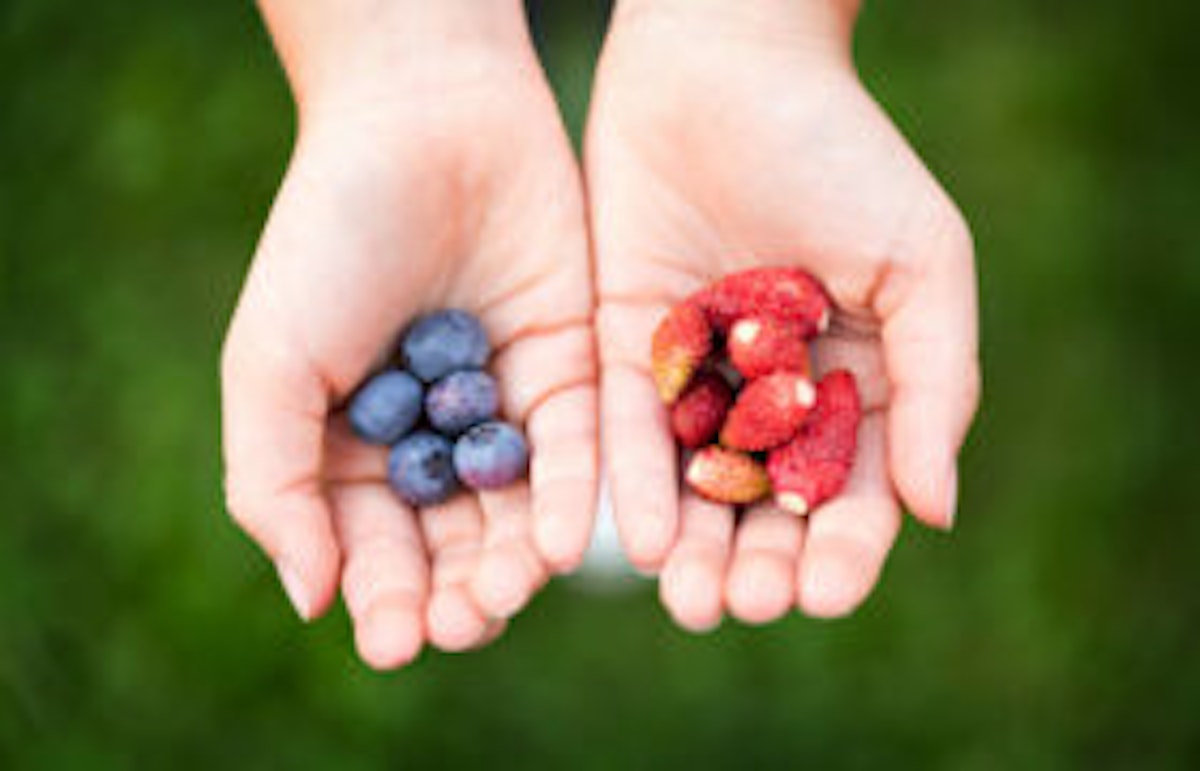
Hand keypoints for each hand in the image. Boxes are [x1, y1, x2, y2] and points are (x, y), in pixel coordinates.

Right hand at [221, 1, 596, 667]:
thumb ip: (275, 484)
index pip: (374, 549)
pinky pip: (576, 451)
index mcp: (352, 447)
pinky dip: (568, 498)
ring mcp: (505, 408)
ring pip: (518, 510)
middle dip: (458, 591)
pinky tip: (561, 545)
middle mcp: (435, 440)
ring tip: (509, 594)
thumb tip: (314, 600)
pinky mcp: (572, 371)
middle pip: (453, 543)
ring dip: (515, 562)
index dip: (384, 598)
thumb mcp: (270, 362)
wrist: (423, 122)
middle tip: (464, 621)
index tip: (395, 640)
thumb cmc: (327, 239)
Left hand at [586, 0, 979, 628]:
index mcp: (852, 380)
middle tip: (745, 605)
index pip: (851, 487)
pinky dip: (631, 484)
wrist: (726, 66)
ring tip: (691, 601)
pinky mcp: (620, 345)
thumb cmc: (843, 154)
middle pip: (765, 503)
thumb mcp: (920, 263)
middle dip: (759, 561)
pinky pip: (624, 429)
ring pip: (692, 482)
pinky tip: (635, 541)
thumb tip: (937, 512)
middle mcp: (768, 393)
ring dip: (691, 547)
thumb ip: (937, 385)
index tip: (829, 593)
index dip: (846, 547)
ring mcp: (693, 375)